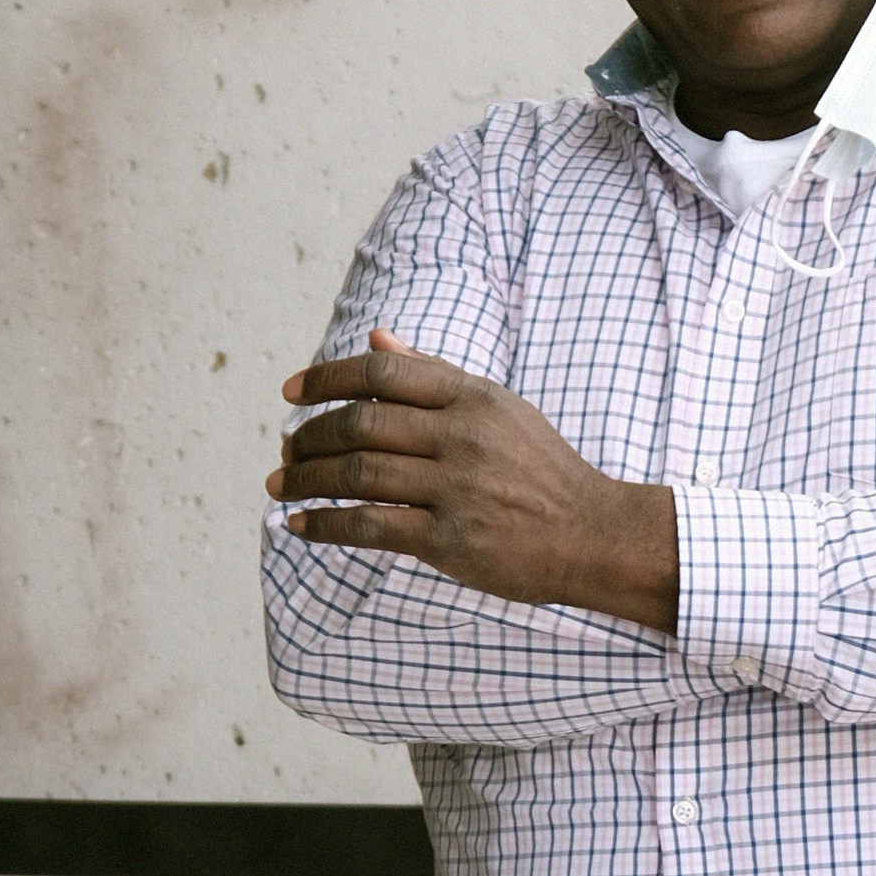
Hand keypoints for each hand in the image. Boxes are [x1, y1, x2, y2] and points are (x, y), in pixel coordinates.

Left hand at [273, 332, 679, 632]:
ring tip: (280, 484)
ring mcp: (458, 489)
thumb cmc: (542, 471)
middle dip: (310, 436)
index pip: (383, 372)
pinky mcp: (452, 540)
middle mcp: (464, 437)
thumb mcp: (498, 408)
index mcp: (473, 397)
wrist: (595, 535)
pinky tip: (299, 525)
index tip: (290, 392)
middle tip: (286, 451)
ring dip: (307, 478)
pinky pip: (371, 526)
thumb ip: (435, 375)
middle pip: (362, 423)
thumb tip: (375, 336)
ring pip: (359, 474)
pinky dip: (326, 524)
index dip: (327, 378)